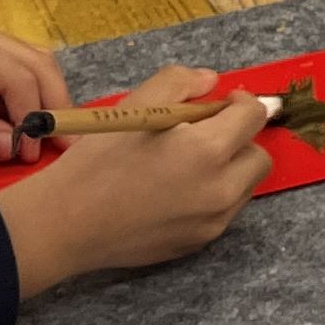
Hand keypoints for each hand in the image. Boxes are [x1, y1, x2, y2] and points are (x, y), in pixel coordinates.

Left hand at [0, 21, 68, 165]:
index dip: (35, 116)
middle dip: (54, 105)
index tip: (32, 154)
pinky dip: (26, 96)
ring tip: (46, 138)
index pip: (19, 77)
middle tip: (62, 146)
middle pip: (38, 64)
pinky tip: (22, 122)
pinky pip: (14, 70)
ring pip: (33, 64)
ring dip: (44, 99)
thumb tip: (13, 148)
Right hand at [0, 65, 275, 297]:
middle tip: (204, 132)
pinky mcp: (198, 243)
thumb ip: (179, 83)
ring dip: (230, 168)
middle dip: (241, 139)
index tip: (220, 102)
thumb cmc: (96, 162)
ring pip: (244, 187)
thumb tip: (210, 80)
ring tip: (187, 161)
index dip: (240, 102)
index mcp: (207, 151)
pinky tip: (175, 188)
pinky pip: (223, 212)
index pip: (253, 117)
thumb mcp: (133, 106)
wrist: (64, 223)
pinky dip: (212, 195)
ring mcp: (211, 223)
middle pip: (259, 157)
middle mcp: (220, 191)